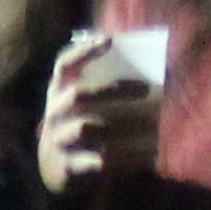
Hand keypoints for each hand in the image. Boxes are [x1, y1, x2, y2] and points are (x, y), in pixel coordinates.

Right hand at [35, 30, 162, 194]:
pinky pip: (100, 161)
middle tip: (145, 87)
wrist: (56, 170)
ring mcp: (58, 140)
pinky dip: (128, 157)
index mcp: (58, 92)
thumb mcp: (84, 106)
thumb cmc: (80, 127)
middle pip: (78, 95)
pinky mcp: (69, 166)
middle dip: (112, 88)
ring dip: (123, 124)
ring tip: (154, 125)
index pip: (64, 65)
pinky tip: (152, 154)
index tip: (110, 40)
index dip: (83, 51)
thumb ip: (105, 88)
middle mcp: (54, 114)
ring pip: (86, 127)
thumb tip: (156, 73)